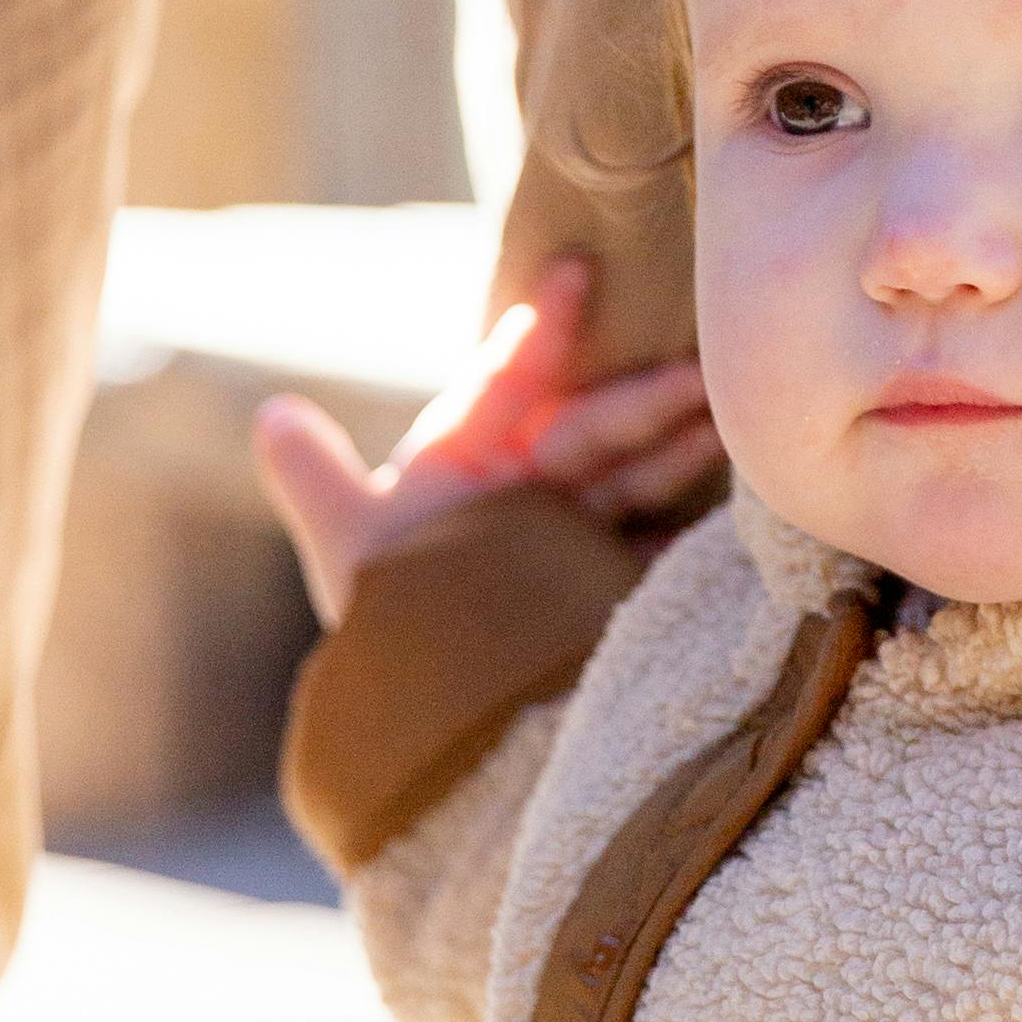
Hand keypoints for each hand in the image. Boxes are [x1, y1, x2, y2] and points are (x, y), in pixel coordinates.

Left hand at [253, 253, 721, 625]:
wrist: (451, 746)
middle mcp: (521, 499)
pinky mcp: (616, 589)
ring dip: (682, 444)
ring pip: (633, 477)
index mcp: (460, 474)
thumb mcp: (355, 555)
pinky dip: (700, 514)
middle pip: (583, 432)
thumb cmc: (397, 642)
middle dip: (638, 399)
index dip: (535, 336)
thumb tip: (273, 414)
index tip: (573, 275)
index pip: (501, 391)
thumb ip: (319, 485)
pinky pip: (663, 539)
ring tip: (734, 421)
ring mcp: (574, 543)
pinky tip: (748, 491)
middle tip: (698, 374)